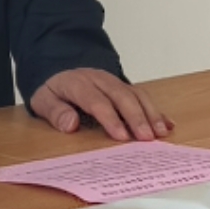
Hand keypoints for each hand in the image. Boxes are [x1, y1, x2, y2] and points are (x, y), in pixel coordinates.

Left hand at [26, 68, 172, 141]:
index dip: (110, 118)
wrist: (60, 70)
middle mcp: (100, 80)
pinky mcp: (125, 87)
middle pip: (122, 96)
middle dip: (136, 117)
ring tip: (160, 133)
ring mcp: (115, 82)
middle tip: (146, 138)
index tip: (122, 136)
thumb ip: (55, 112)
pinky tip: (166, 125)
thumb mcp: (43, 100)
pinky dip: (156, 110)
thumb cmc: (54, 91)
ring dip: (151, 113)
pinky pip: (142, 96)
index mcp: (78, 83)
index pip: (96, 100)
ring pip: (136, 94)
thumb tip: (70, 125)